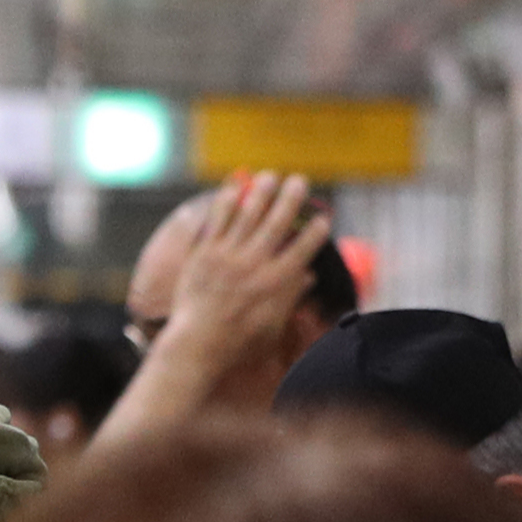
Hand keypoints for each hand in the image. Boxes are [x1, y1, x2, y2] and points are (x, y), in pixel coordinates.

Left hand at [156, 171, 330, 376]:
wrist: (197, 344)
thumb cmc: (238, 343)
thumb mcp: (273, 325)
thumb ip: (291, 296)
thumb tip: (309, 276)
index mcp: (276, 282)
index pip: (302, 249)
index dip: (315, 232)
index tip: (323, 219)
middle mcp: (255, 264)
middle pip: (277, 222)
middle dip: (291, 199)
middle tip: (299, 181)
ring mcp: (228, 256)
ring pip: (248, 215)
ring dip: (261, 193)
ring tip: (270, 176)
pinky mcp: (205, 253)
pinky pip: (217, 221)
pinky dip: (226, 202)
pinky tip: (234, 188)